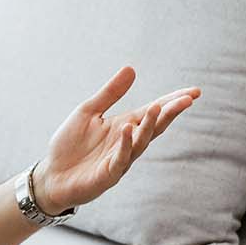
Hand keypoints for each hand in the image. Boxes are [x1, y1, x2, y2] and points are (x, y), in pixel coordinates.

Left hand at [35, 67, 199, 214]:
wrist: (51, 176)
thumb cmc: (70, 145)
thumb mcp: (88, 112)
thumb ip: (110, 93)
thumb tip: (131, 68)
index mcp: (125, 126)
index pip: (152, 112)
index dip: (172, 102)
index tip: (194, 92)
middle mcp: (127, 143)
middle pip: (153, 126)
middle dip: (170, 112)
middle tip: (187, 99)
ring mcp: (120, 159)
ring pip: (140, 142)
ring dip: (149, 125)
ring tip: (158, 108)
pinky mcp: (108, 174)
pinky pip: (120, 158)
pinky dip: (125, 144)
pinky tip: (128, 129)